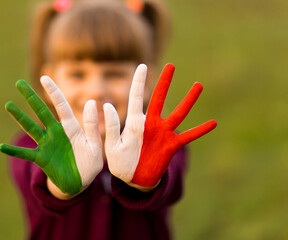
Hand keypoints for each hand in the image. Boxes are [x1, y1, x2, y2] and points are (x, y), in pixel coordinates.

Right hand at [0, 77, 102, 195]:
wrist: (81, 183)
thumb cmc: (90, 163)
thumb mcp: (94, 145)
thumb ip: (92, 126)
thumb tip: (91, 102)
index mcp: (71, 128)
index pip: (61, 106)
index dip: (53, 92)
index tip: (44, 78)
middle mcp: (56, 132)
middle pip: (42, 111)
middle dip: (31, 97)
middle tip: (19, 83)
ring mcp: (47, 144)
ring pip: (31, 128)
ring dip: (20, 117)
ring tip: (8, 105)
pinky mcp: (41, 158)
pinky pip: (25, 154)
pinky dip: (14, 151)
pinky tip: (1, 146)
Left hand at [104, 64, 216, 188]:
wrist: (133, 180)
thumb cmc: (120, 162)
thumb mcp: (112, 146)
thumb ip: (112, 128)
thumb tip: (108, 105)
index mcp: (134, 122)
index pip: (136, 97)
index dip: (139, 82)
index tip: (142, 66)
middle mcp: (151, 124)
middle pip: (159, 99)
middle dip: (164, 83)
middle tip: (171, 65)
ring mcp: (163, 133)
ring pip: (178, 113)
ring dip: (188, 100)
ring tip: (198, 85)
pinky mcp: (171, 145)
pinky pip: (188, 136)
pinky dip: (200, 130)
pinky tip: (213, 123)